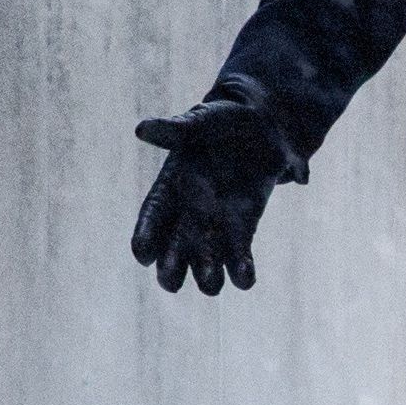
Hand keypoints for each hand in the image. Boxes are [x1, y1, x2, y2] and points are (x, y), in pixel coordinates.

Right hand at [131, 96, 305, 292]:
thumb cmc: (225, 121)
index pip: (153, 214)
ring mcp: (216, 222)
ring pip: (204, 258)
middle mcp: (189, 210)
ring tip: (211, 283)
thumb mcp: (201, 121)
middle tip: (171, 281)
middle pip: (173, 245)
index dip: (146, 234)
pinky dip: (241, 269)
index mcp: (173, 184)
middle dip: (170, 265)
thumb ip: (176, 129)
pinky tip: (245, 279)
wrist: (264, 125)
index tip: (142, 254)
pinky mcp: (243, 229)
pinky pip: (238, 254)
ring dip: (206, 273)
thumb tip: (141, 129)